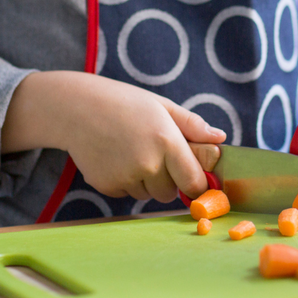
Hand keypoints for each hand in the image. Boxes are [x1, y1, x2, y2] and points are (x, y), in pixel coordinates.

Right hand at [2, 71, 225, 202]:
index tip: (196, 179)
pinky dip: (126, 182)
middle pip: (171, 192)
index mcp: (167, 141)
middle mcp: (148, 163)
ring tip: (133, 151)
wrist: (78, 108)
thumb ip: (192, 125)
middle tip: (157, 154)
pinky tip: (117, 158)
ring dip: (147, 181)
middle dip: (170, 180)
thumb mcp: (163, 106)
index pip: (194, 182)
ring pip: (149, 195)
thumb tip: (220, 138)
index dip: (197, 183)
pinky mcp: (107, 186)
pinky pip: (127, 194)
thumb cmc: (125, 103)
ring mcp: (125, 178)